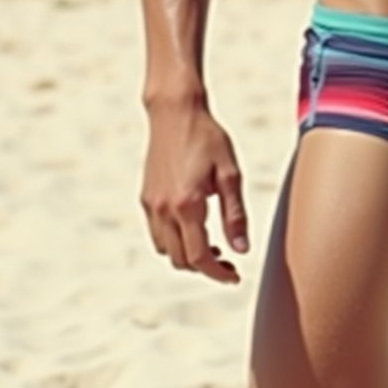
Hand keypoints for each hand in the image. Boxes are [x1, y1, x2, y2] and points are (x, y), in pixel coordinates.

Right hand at [140, 101, 249, 285]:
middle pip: (181, 260)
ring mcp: (151, 205)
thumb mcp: (230, 173)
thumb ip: (235, 214)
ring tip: (212, 246)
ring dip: (187, 257)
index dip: (219, 273)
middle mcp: (165, 209)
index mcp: (188, 205)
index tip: (235, 276)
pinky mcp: (146, 197)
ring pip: (166, 251)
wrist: (175, 112)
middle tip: (228, 261)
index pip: (201, 257)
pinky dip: (173, 242)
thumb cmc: (207, 138)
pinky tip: (192, 227)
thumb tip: (242, 250)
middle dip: (206, 267)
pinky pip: (157, 234)